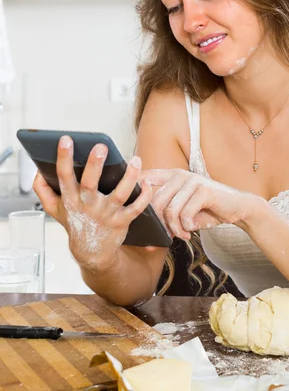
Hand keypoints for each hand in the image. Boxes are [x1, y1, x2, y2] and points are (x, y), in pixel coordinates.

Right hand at [33, 135, 153, 271]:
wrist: (92, 251)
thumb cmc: (75, 222)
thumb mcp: (54, 209)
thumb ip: (43, 190)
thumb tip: (38, 170)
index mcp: (70, 199)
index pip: (64, 176)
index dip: (63, 157)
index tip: (66, 139)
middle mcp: (88, 205)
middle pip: (90, 183)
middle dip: (94, 165)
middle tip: (101, 147)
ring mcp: (106, 214)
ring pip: (119, 194)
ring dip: (129, 177)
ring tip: (136, 160)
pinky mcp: (122, 221)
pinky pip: (137, 208)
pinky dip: (144, 196)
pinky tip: (148, 182)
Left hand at [141, 168, 261, 240]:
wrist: (237, 208)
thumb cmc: (208, 210)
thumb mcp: (184, 211)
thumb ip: (166, 217)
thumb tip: (147, 239)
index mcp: (172, 176)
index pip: (146, 177)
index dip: (135, 190)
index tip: (132, 208)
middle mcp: (180, 175)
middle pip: (155, 201)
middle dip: (159, 224)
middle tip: (166, 236)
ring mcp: (192, 181)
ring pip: (170, 210)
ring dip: (174, 229)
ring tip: (181, 235)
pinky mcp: (203, 190)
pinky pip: (185, 214)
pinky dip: (186, 227)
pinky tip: (190, 230)